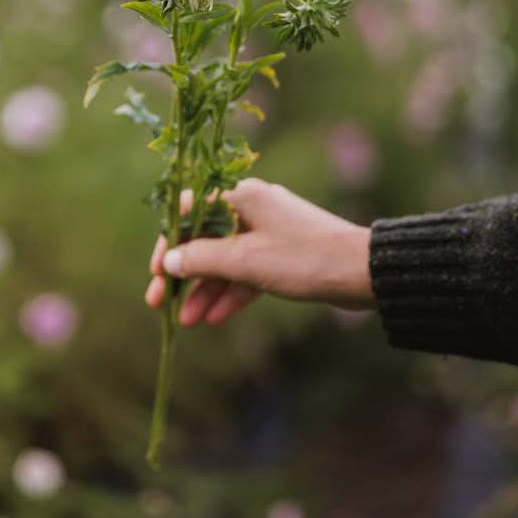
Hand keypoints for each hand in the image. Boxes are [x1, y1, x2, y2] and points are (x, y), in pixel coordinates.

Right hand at [145, 178, 373, 327]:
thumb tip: (168, 261)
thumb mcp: (245, 261)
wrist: (362, 272)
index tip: (155, 272)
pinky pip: (248, 271)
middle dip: (184, 274)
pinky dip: (232, 292)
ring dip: (205, 289)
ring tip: (186, 321)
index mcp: (241, 196)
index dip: (169, 242)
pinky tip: (214, 318)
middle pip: (206, 240)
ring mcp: (269, 232)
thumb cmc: (301, 257)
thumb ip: (202, 260)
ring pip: (227, 260)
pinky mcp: (283, 254)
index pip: (190, 213)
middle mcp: (252, 208)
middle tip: (160, 303)